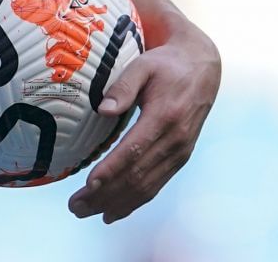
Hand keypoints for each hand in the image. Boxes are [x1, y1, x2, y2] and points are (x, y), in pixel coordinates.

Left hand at [68, 22, 220, 223]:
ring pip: (146, 187)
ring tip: (86, 212)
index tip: (88, 185)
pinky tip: (113, 211)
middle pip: (137, 176)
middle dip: (105, 194)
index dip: (111, 170)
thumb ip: (124, 86)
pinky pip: (156, 186)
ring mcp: (179, 152)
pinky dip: (133, 202)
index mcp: (165, 117)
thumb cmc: (166, 65)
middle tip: (75, 206)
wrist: (202, 68)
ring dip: (115, 204)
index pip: (134, 150)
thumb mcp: (144, 65)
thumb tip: (103, 110)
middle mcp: (175, 140)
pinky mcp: (180, 158)